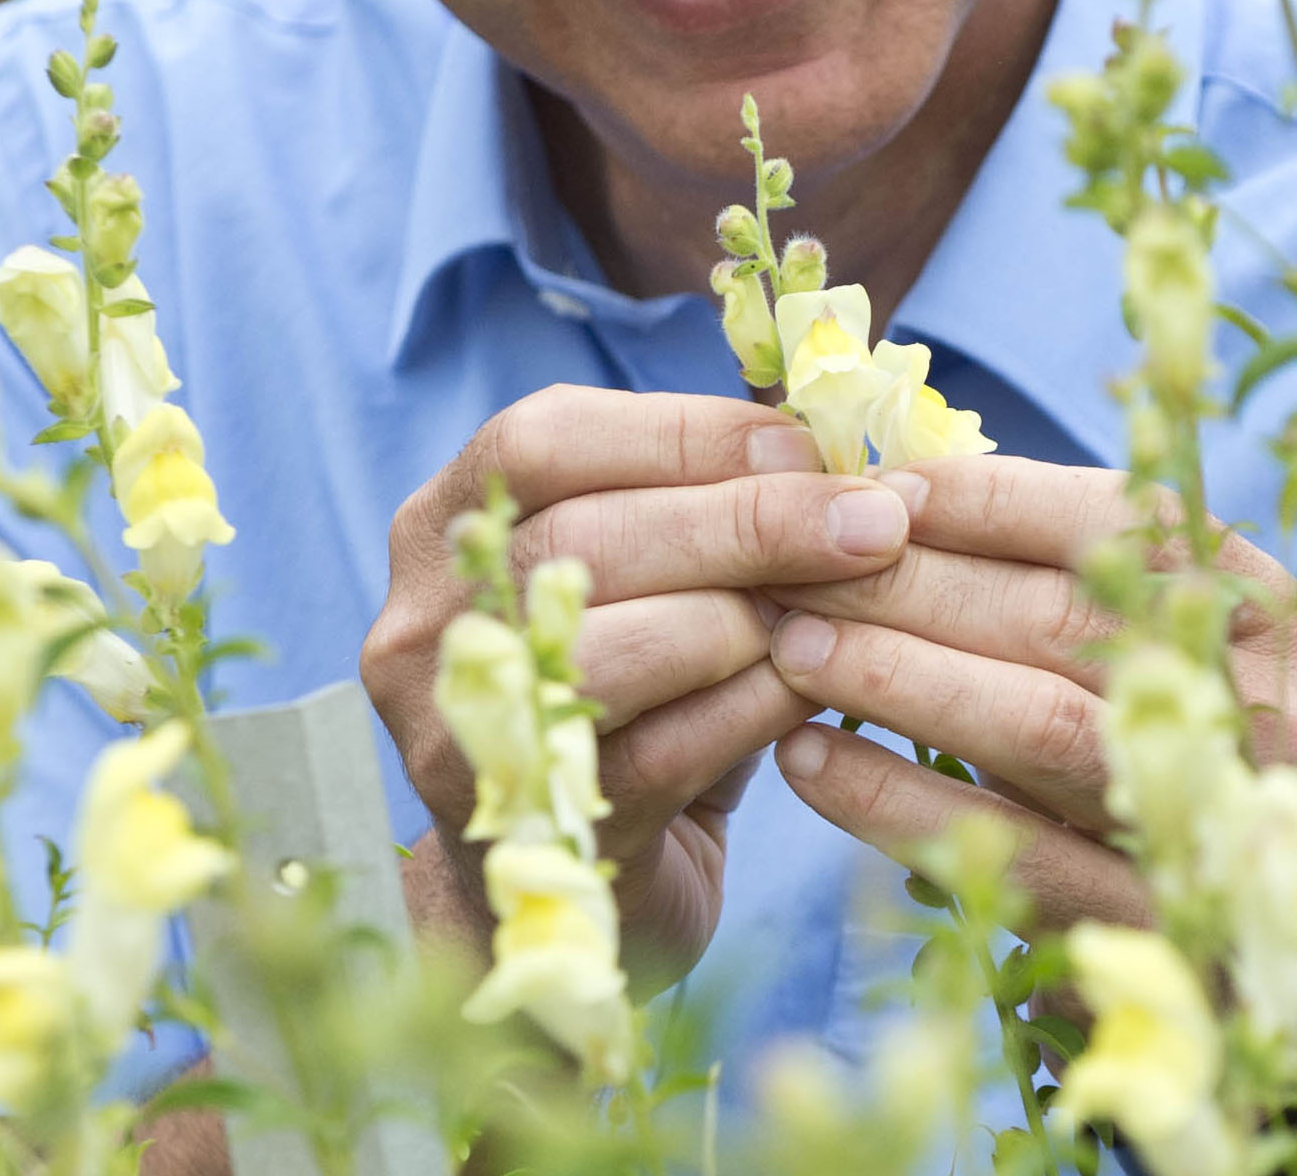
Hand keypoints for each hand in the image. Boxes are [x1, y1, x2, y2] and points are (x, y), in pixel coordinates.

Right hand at [360, 384, 914, 986]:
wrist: (575, 864)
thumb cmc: (631, 679)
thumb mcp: (651, 564)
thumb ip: (706, 493)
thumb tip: (827, 432)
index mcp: (441, 520)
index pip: (544, 439)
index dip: (682, 433)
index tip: (805, 448)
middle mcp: (427, 620)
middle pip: (585, 541)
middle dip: (747, 523)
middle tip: (869, 525)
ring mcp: (470, 729)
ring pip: (614, 649)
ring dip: (746, 621)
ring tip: (833, 612)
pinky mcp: (539, 825)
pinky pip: (664, 750)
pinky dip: (756, 707)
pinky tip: (815, 689)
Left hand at [762, 456, 1296, 928]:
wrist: (1197, 941)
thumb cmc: (1127, 741)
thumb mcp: (1121, 637)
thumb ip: (1035, 562)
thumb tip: (883, 484)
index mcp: (1264, 607)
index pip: (1118, 519)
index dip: (984, 500)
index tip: (872, 490)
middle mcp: (1268, 708)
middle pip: (1064, 620)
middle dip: (910, 584)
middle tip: (794, 568)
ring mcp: (1221, 822)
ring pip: (1038, 726)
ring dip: (898, 678)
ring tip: (795, 648)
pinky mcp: (1153, 923)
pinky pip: (1005, 848)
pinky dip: (893, 798)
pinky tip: (810, 757)